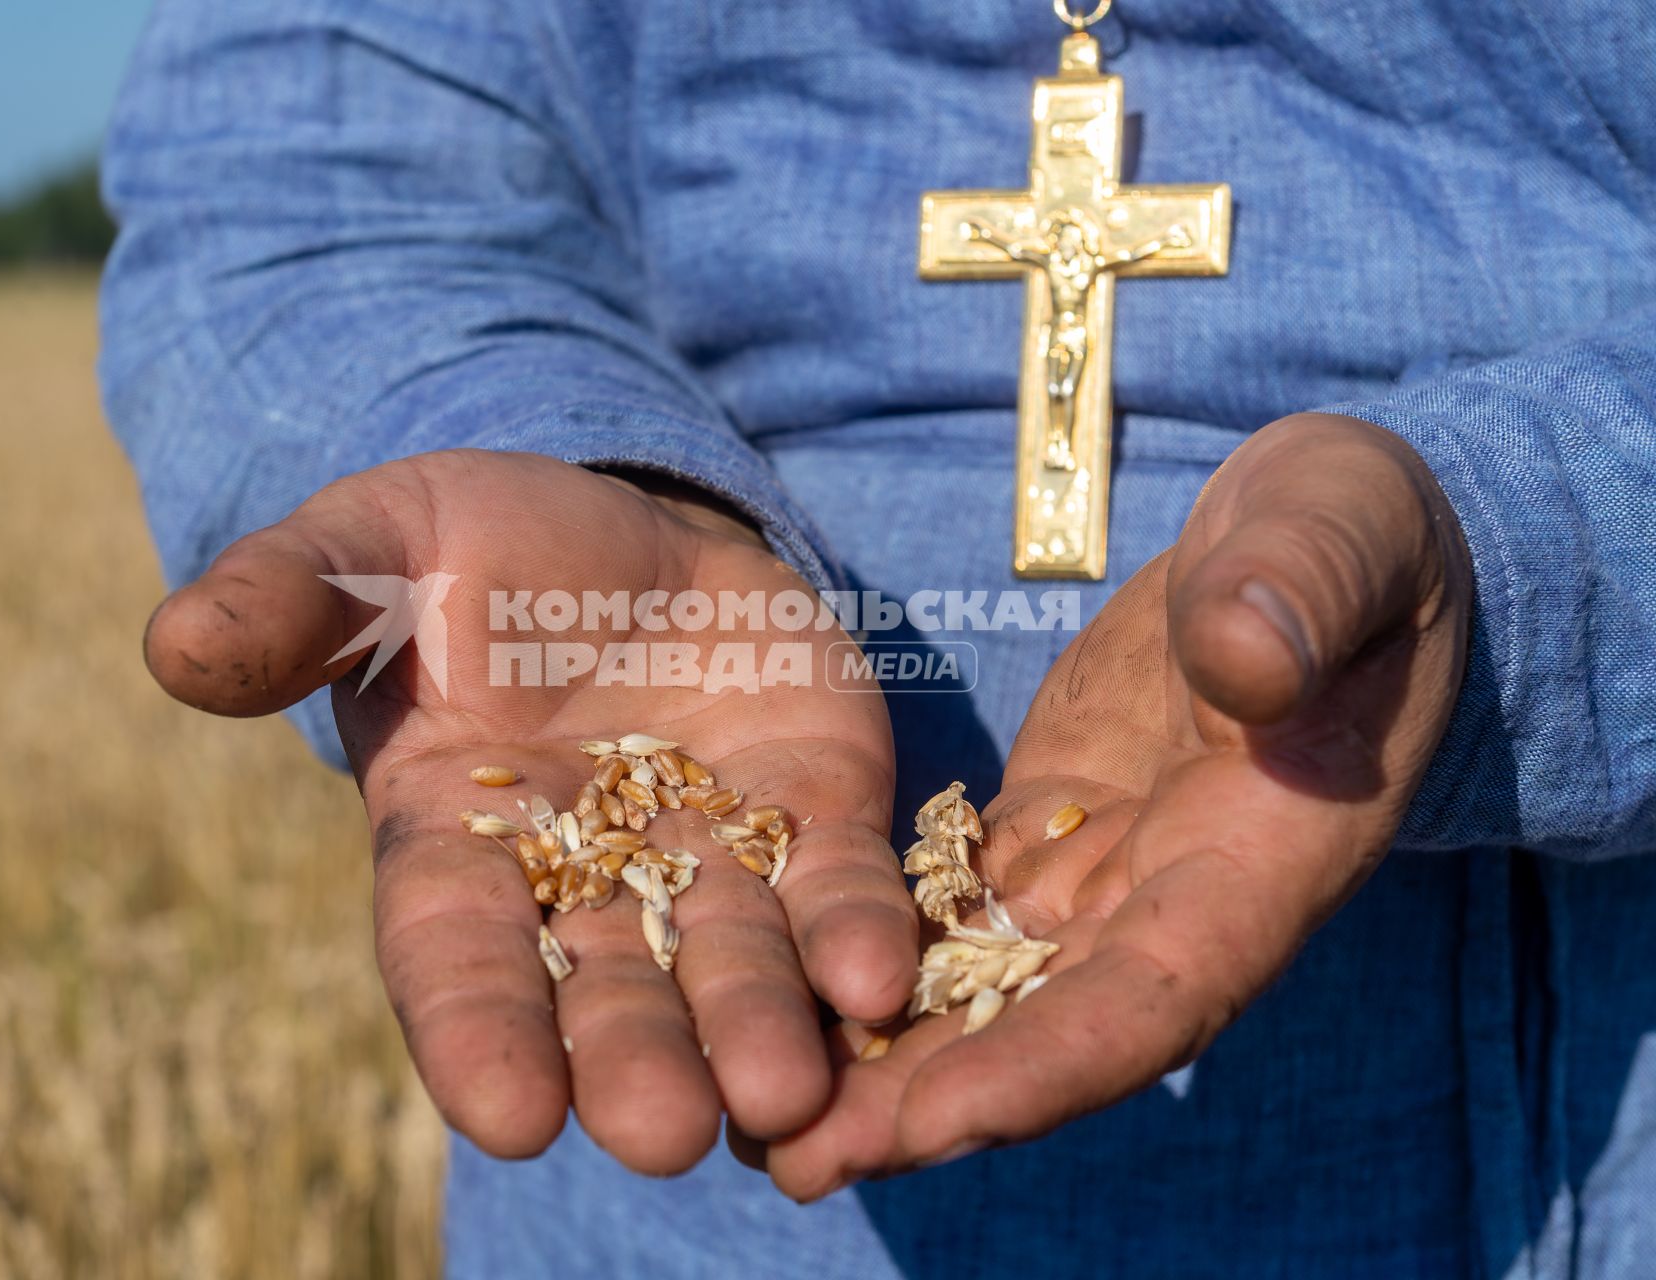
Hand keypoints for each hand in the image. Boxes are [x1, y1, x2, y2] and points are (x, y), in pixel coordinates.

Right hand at [142, 450, 917, 1173]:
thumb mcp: (371, 544)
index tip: (506, 1113)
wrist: (629, 525)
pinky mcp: (811, 810)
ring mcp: (708, 855)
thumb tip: (169, 645)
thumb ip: (287, 599)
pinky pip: (836, 885)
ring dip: (758, 1031)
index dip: (478, 1033)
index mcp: (457, 841)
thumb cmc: (472, 546)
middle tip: (663, 1132)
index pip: (457, 956)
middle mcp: (586, 878)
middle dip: (634, 1061)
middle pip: (606, 991)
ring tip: (784, 1093)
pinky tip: (881, 984)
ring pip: (732, 965)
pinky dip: (854, 937)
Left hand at [765, 413, 1471, 1196]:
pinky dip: (869, 961)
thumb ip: (1300, 594)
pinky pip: (949, 912)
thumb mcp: (1339, 531)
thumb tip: (1247, 663)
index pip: (1156, 994)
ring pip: (983, 988)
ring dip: (878, 1057)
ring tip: (754, 1115)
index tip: (933, 1123)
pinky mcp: (1042, 829)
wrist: (1307, 535)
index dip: (1049, 1066)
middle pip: (1045, 1029)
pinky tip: (774, 993)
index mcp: (1263, 857)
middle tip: (794, 1162)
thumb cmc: (1350, 528)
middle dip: (925, 1106)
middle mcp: (1175, 897)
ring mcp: (1102, 871)